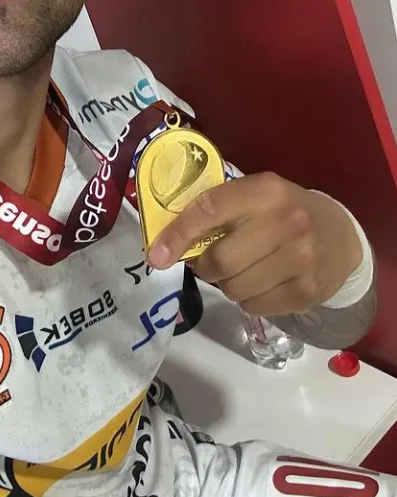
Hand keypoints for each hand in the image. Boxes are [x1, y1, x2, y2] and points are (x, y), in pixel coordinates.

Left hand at [147, 172, 362, 315]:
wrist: (340, 236)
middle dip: (204, 266)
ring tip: (244, 269)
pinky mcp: (307, 291)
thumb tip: (164, 241)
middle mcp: (285, 222)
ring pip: (234, 288)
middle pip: (220, 260)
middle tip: (210, 261)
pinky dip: (248, 299)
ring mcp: (300, 259)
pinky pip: (254, 306)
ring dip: (228, 283)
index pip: (210, 209)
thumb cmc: (283, 211)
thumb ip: (216, 210)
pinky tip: (263, 282)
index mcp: (265, 191)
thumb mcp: (256, 195)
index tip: (157, 255)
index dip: (179, 233)